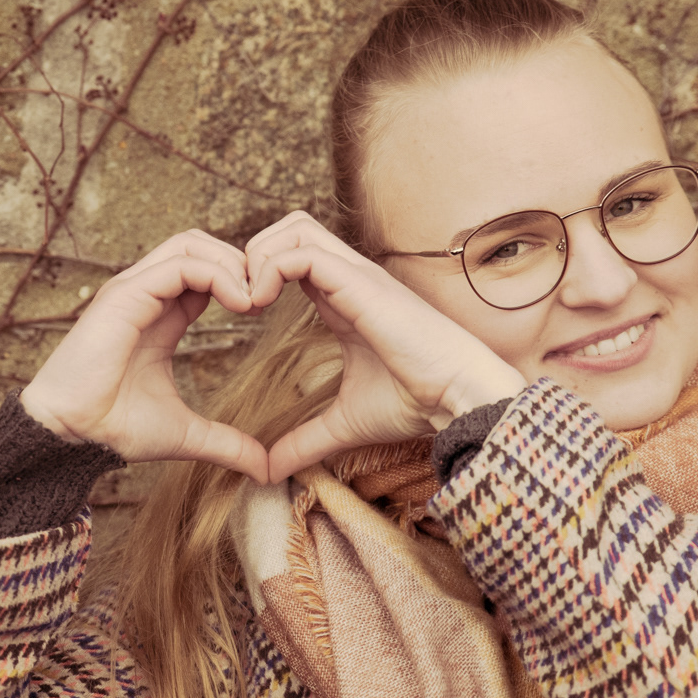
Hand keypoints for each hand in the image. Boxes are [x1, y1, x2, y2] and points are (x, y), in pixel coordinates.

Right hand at [20, 230, 268, 481]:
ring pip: (191, 244)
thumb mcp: (187, 433)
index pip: (204, 272)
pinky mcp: (125, 296)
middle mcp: (144, 294)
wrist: (71, 438)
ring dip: (232, 264)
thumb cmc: (114, 430)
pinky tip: (241, 304)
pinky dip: (218, 275)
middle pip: (199, 245)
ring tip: (254, 300)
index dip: (240, 281)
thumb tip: (264, 468)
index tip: (265, 311)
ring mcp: (132, 290)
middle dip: (240, 262)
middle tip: (265, 298)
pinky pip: (181, 264)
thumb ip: (227, 443)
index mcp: (159, 315)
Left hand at [245, 211, 526, 481]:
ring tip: (247, 303)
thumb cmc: (417, 403)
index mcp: (344, 298)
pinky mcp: (360, 282)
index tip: (243, 318)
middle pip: (290, 227)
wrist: (458, 397)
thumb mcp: (344, 423)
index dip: (259, 275)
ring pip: (293, 228)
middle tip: (239, 303)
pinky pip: (301, 253)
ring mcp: (356, 275)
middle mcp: (350, 277)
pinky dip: (269, 269)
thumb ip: (304, 440)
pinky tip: (259, 305)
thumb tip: (268, 471)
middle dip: (254, 254)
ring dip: (258, 257)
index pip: (293, 256)